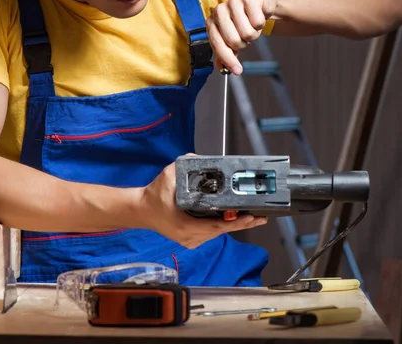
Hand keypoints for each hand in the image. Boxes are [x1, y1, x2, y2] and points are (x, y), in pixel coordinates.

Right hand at [135, 160, 267, 248]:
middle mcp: (189, 237)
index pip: (216, 226)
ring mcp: (190, 241)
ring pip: (217, 233)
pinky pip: (211, 233)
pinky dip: (223, 226)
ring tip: (252, 218)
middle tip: (260, 217)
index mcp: (185, 225)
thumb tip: (200, 159)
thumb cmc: (154, 195)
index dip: (235, 222)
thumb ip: (184, 165)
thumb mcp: (168, 176)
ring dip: (234, 225)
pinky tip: (235, 220)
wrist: (141, 210)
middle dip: (241, 223)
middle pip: (221, 231)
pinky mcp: (191, 240)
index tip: (250, 217)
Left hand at [207, 0, 277, 74]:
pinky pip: (258, 22)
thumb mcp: (232, 36)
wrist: (257, 0)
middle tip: (245, 38)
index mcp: (211, 22)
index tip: (237, 70)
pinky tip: (257, 16)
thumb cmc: (242, 20)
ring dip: (254, 34)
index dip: (228, 60)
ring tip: (251, 26)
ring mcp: (233, 3)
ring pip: (247, 33)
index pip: (218, 45)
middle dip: (244, 44)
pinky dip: (261, 24)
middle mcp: (219, 11)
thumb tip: (223, 68)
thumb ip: (226, 52)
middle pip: (234, 41)